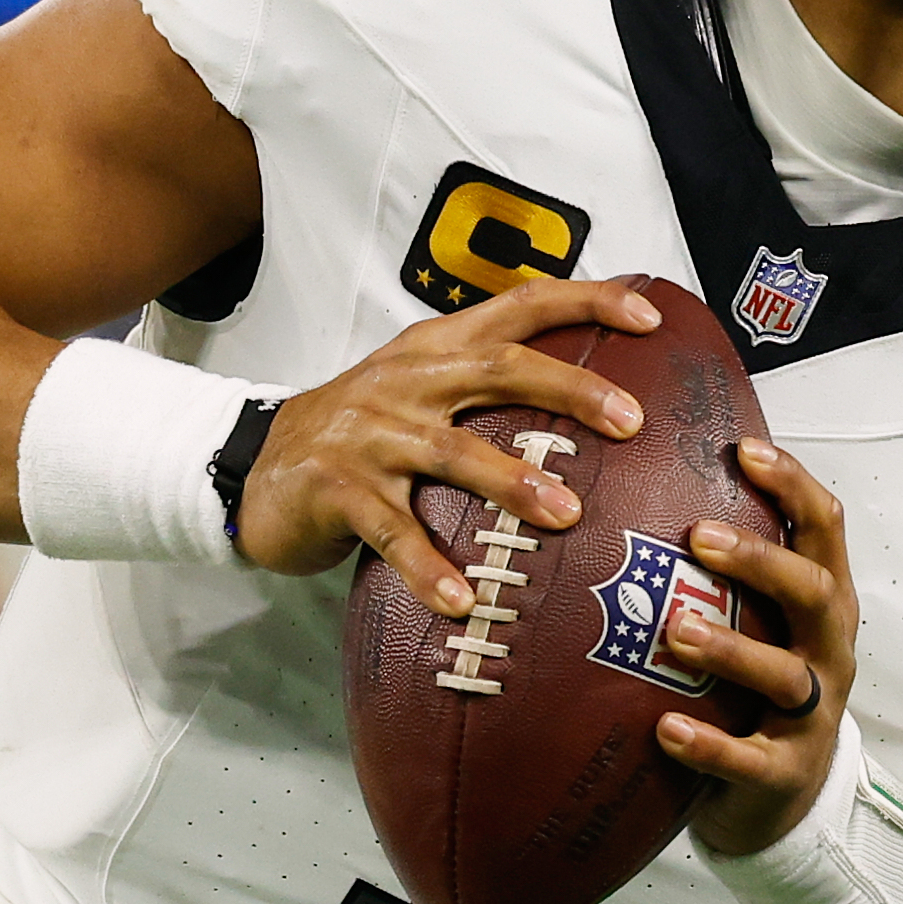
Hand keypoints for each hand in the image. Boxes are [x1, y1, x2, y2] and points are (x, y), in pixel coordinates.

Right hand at [231, 279, 657, 612]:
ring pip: (451, 451)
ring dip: (512, 481)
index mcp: (436, 347)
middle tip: (630, 420)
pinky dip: (426, 566)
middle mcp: (409, 379)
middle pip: (498, 367)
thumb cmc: (361, 432)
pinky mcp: (336, 488)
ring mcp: (371, 433)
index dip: (585, 303)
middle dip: (568, 389)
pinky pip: (390, 531)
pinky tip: (462, 600)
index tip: (650, 319)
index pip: (519, 305)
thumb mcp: (420, 389)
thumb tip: (596, 407)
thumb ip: (488, 387)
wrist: (253, 464)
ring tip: (567, 514)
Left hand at [652, 439, 859, 856]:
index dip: (792, 485)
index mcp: (824, 601)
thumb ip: (726, 572)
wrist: (785, 797)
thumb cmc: (758, 687)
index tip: (743, 450)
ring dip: (731, 650)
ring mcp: (812, 714)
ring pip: (784, 676)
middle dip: (760, 561)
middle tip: (698, 538)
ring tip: (676, 632)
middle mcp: (827, 649)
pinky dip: (709, 744)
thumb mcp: (761, 622)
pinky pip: (749, 759)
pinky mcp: (785, 772)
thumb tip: (648, 484)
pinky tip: (666, 728)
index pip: (824, 527)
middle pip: (813, 592)